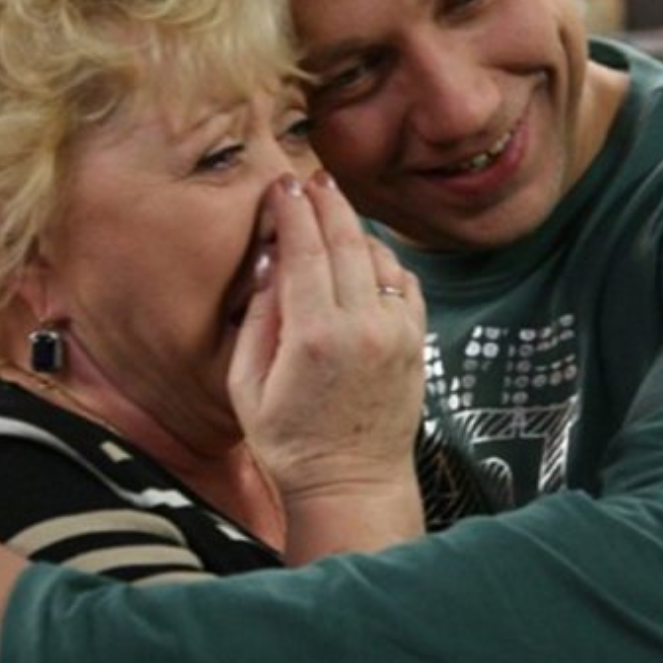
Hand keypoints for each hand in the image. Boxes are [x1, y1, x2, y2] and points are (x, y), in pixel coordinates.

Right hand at [228, 172, 425, 560]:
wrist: (353, 484)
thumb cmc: (290, 441)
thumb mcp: (247, 385)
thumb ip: (258, 319)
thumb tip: (269, 262)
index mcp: (314, 337)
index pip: (304, 251)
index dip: (292, 212)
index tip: (282, 186)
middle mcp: (362, 328)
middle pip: (346, 242)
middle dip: (327, 203)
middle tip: (312, 178)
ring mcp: (396, 334)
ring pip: (378, 258)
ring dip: (355, 229)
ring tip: (333, 210)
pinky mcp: (415, 343)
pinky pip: (403, 282)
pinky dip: (384, 261)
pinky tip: (365, 256)